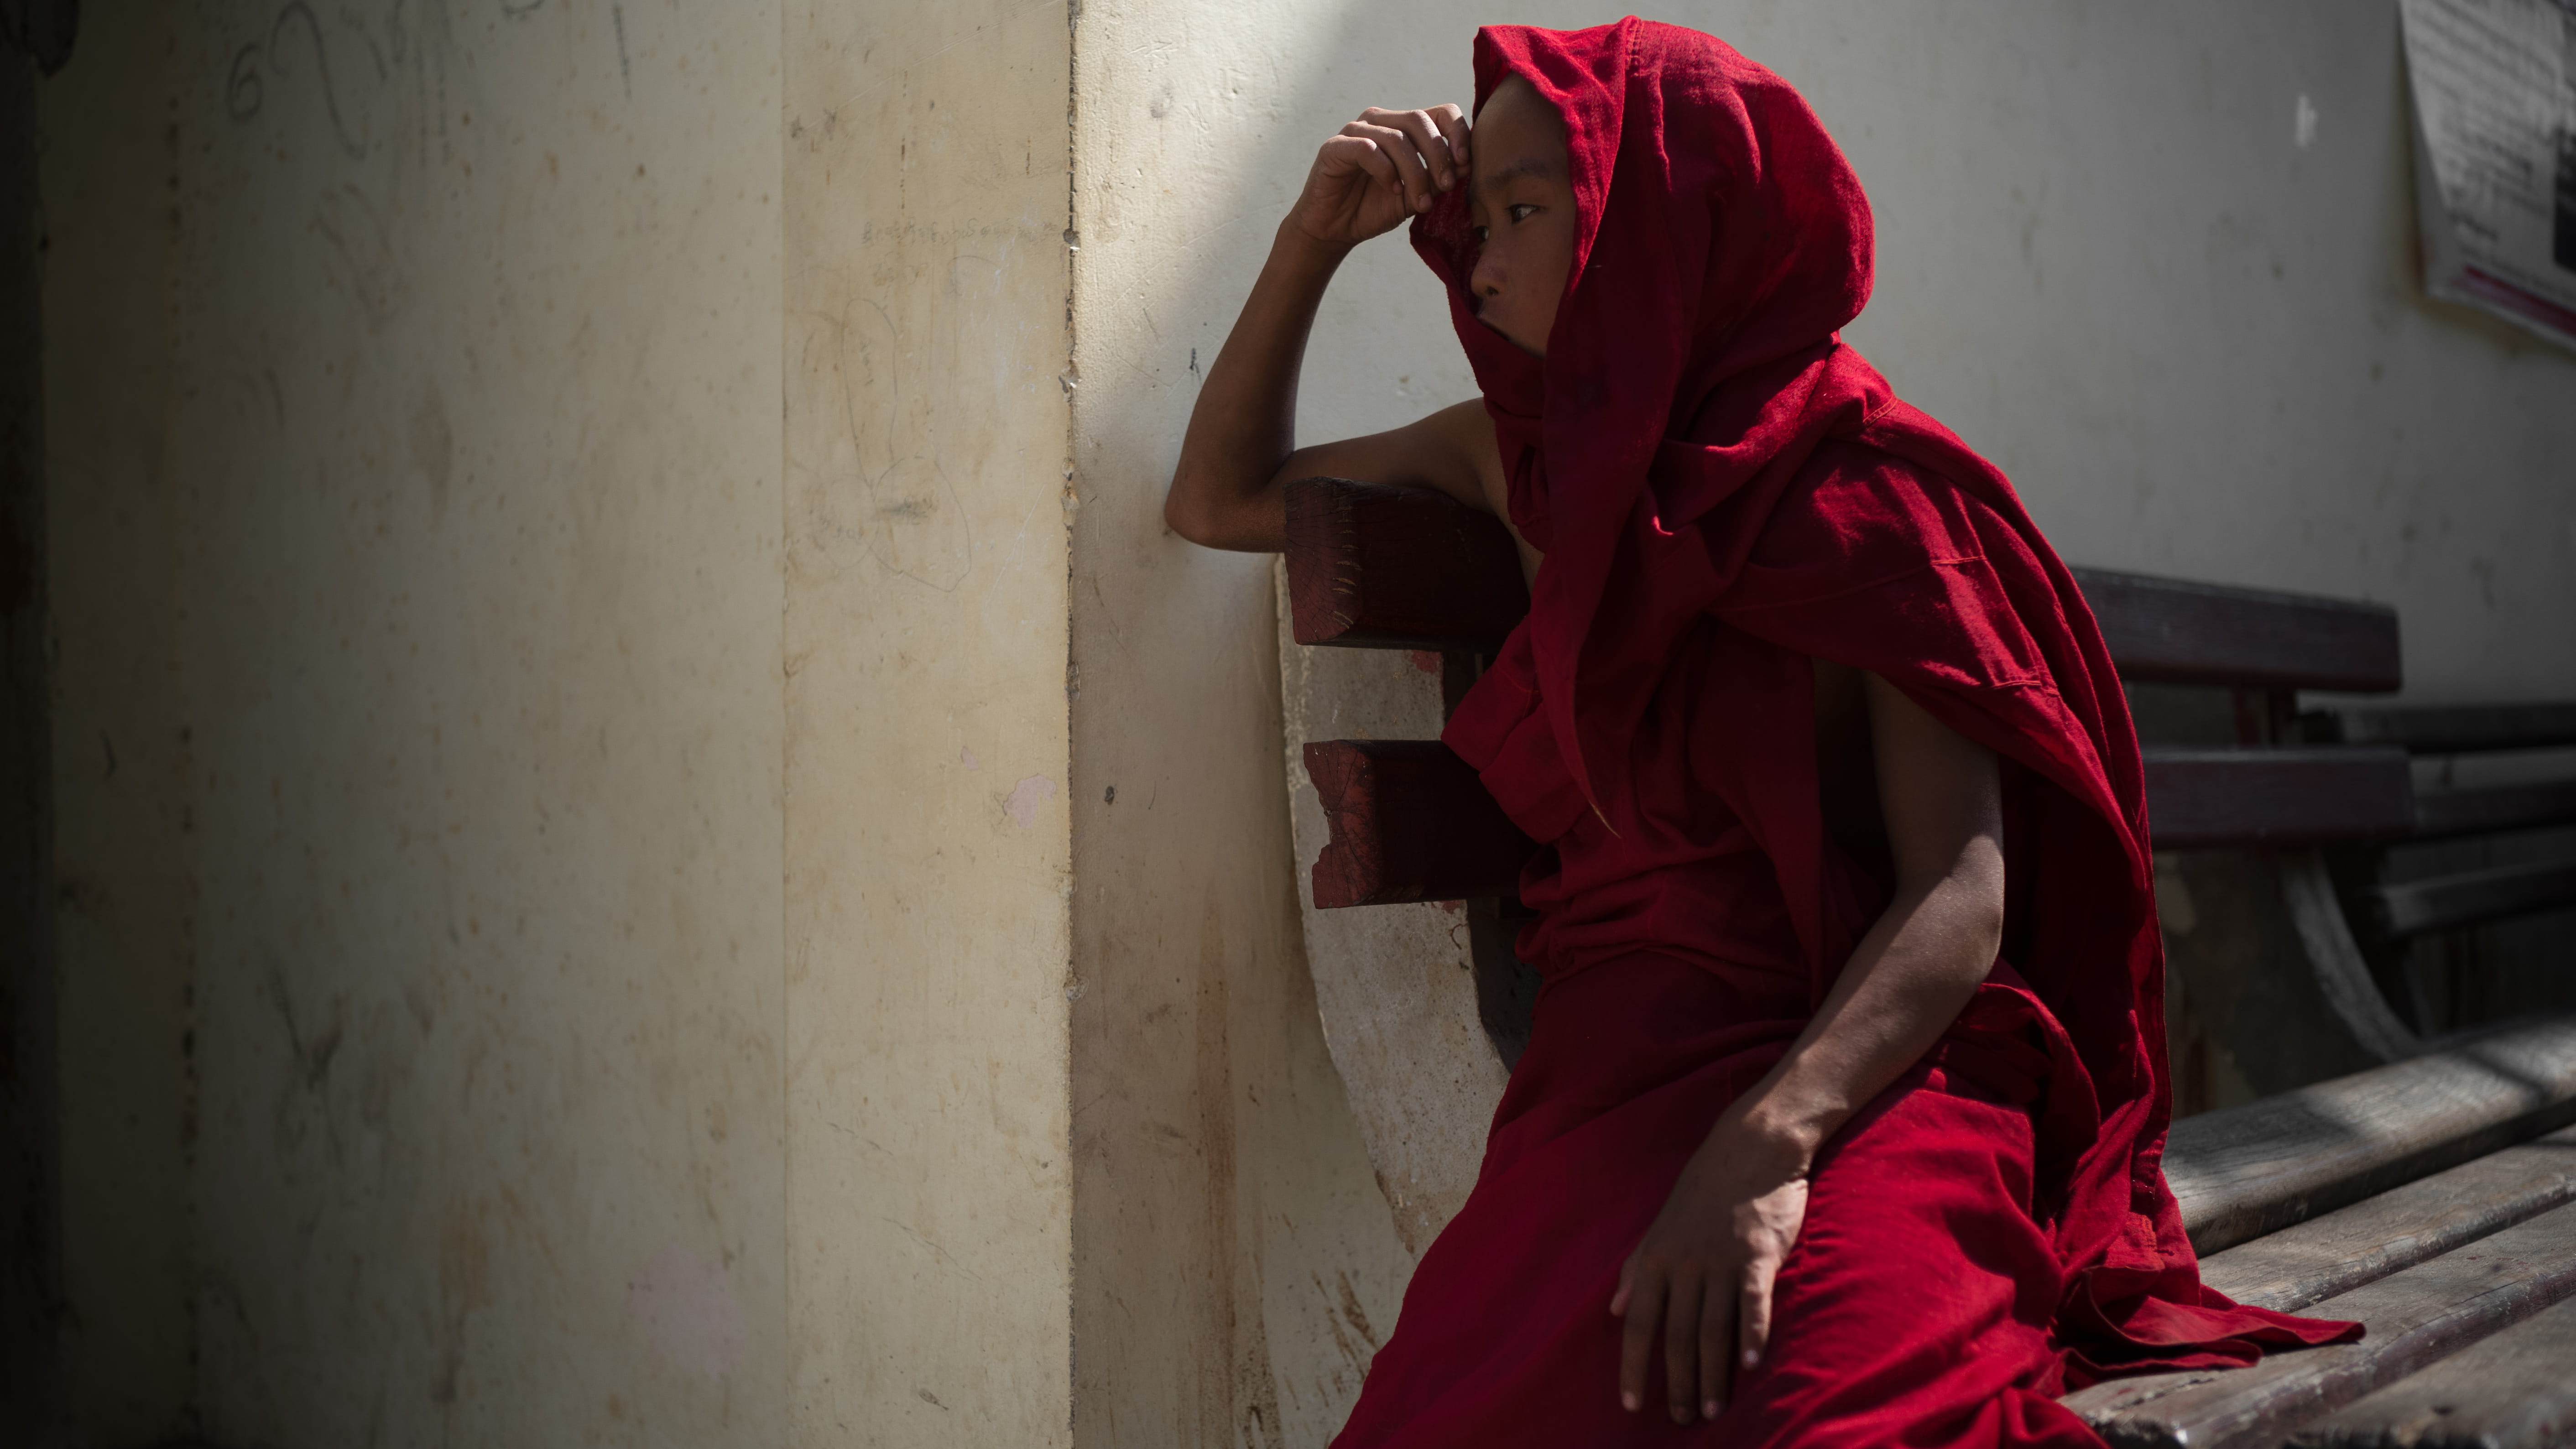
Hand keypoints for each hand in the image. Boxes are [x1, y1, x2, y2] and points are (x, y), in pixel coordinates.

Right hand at [1285, 105, 1469, 250]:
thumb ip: (1438, 178)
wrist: (1335, 229)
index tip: (1465, 164)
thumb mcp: (1416, 195)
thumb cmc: (1375, 208)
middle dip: (1438, 155)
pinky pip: (1367, 149)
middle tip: (1445, 186)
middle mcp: (1381, 121)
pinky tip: (1392, 190)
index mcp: (1403, 127)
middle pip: (1419, 120)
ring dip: (1414, 173)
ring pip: (1396, 138)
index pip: (1440, 112)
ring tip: (1420, 202)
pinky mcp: (1335, 146)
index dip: (1457, 133)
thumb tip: (1466, 164)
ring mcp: (1356, 130)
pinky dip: (1386, 171)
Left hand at [1611, 1116, 1811, 1423]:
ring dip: (1712, 1373)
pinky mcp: (1757, 1255)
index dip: (1633, 1365)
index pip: (1639, 1323)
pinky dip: (1752, 1335)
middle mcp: (1684, 1264)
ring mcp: (1720, 1260)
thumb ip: (1637, 1268)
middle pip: (1676, 1335)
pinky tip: (1751, 1367)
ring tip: (1713, 1410)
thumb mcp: (1661, 1227)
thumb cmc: (1705, 1191)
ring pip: (1712, 1328)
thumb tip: (1616, 1310)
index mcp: (1657, 1259)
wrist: (1750, 1148)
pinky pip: (1752, 1302)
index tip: (1630, 1404)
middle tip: (1682, 1420)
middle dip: (1677, 1383)